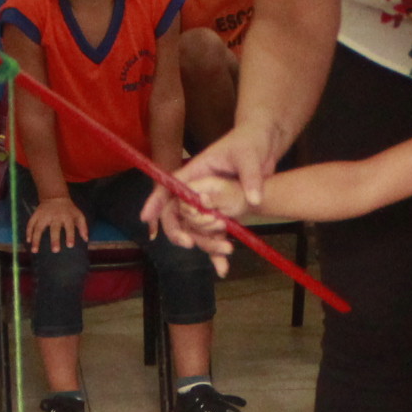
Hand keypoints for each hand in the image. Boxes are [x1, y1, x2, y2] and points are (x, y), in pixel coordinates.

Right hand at [27, 194, 89, 252]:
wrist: (55, 197)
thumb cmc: (69, 210)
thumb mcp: (78, 215)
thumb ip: (83, 227)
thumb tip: (86, 239)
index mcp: (67, 216)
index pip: (69, 226)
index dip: (70, 236)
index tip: (70, 246)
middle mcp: (55, 216)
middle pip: (54, 228)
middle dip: (54, 239)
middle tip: (55, 250)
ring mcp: (44, 215)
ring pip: (38, 227)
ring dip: (36, 239)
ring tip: (34, 250)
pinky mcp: (36, 214)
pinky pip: (30, 223)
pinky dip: (28, 232)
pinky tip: (28, 241)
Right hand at [152, 121, 276, 244]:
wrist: (266, 149)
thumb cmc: (251, 143)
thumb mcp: (250, 156)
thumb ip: (250, 177)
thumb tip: (253, 200)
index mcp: (197, 171)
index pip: (170, 186)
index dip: (156, 202)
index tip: (145, 218)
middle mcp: (199, 188)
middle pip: (178, 212)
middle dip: (178, 229)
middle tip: (188, 242)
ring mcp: (210, 202)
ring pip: (196, 227)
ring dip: (205, 242)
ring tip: (225, 250)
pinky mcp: (222, 212)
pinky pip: (214, 233)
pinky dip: (217, 249)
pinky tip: (223, 267)